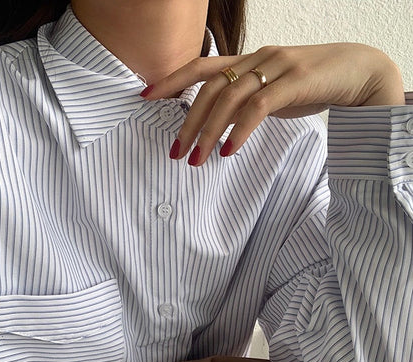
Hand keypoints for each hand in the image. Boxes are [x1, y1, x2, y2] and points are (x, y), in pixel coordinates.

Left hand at [140, 43, 404, 165]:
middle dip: (187, 122)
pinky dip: (239, 131)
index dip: (171, 80)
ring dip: (208, 132)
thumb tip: (216, 127)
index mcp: (245, 61)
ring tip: (196, 160)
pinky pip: (258, 108)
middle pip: (209, 89)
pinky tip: (228, 151)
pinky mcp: (294, 82)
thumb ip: (242, 105)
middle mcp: (255, 59)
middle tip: (174, 152)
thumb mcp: (268, 93)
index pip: (200, 67)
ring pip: (229, 99)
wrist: (356, 71)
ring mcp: (274, 67)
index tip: (146, 97)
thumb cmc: (307, 85)